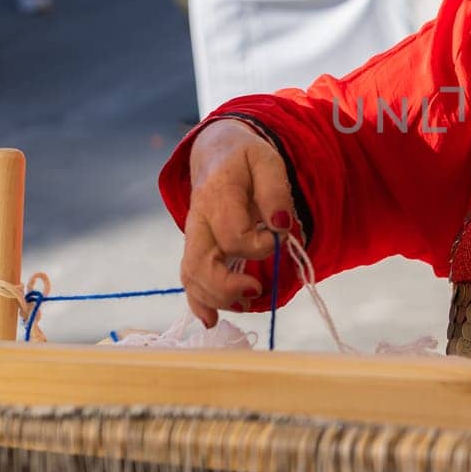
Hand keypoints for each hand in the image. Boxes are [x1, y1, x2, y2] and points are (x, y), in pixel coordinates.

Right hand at [180, 119, 296, 326]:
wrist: (217, 152)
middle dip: (226, 286)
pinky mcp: (197, 248)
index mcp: (217, 194)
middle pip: (200, 263)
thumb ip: (275, 191)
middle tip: (256, 289)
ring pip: (192, 276)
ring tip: (245, 305)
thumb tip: (281, 225)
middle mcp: (199, 220)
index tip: (277, 239)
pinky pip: (190, 279)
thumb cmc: (246, 158)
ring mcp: (194, 236)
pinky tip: (212, 320)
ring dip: (216, 298)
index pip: (232, 233)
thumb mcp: (267, 161)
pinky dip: (199, 302)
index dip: (258, 245)